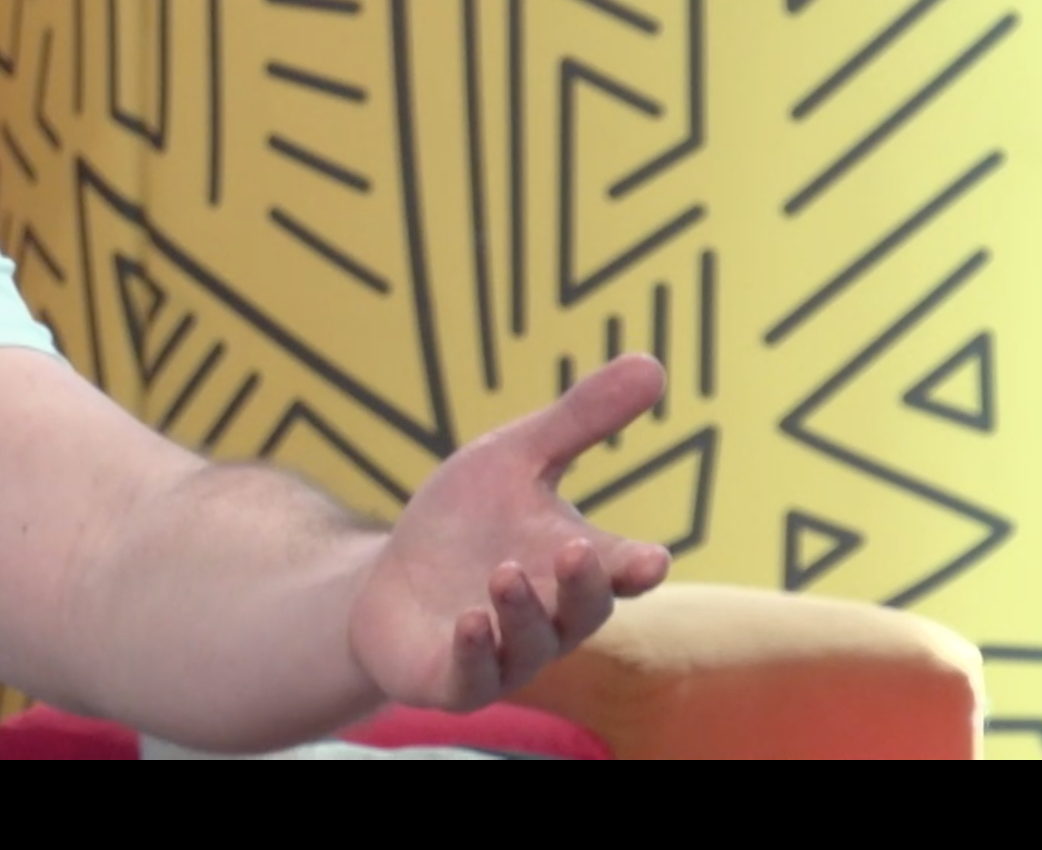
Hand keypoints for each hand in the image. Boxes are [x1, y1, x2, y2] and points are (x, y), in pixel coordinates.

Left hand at [347, 355, 673, 710]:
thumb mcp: (513, 459)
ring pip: (531, 644)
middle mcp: (551, 616)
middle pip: (585, 610)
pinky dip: (476, 651)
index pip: (620, 570)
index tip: (651, 560)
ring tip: (504, 572)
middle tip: (575, 550)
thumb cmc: (464, 525)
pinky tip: (469, 621)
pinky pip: (475, 676)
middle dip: (583, 585)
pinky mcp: (456, 679)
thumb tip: (654, 363)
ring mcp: (506, 653)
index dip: (636, 567)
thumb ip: (579, 420)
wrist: (387, 585)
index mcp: (574, 566)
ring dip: (521, 610)